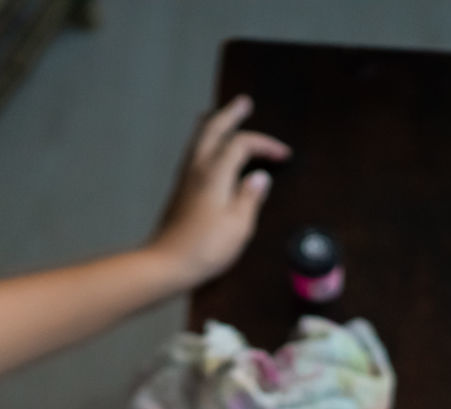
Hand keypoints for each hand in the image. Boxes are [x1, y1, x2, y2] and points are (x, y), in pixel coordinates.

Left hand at [149, 95, 290, 289]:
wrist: (167, 264)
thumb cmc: (206, 247)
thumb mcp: (239, 225)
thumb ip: (250, 197)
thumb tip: (261, 177)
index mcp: (215, 173)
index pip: (242, 144)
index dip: (265, 144)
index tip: (284, 155)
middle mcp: (198, 168)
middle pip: (213, 130)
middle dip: (230, 114)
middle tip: (244, 102)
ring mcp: (185, 178)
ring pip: (199, 139)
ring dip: (214, 124)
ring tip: (221, 115)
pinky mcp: (180, 191)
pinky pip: (194, 153)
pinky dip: (205, 142)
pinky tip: (208, 150)